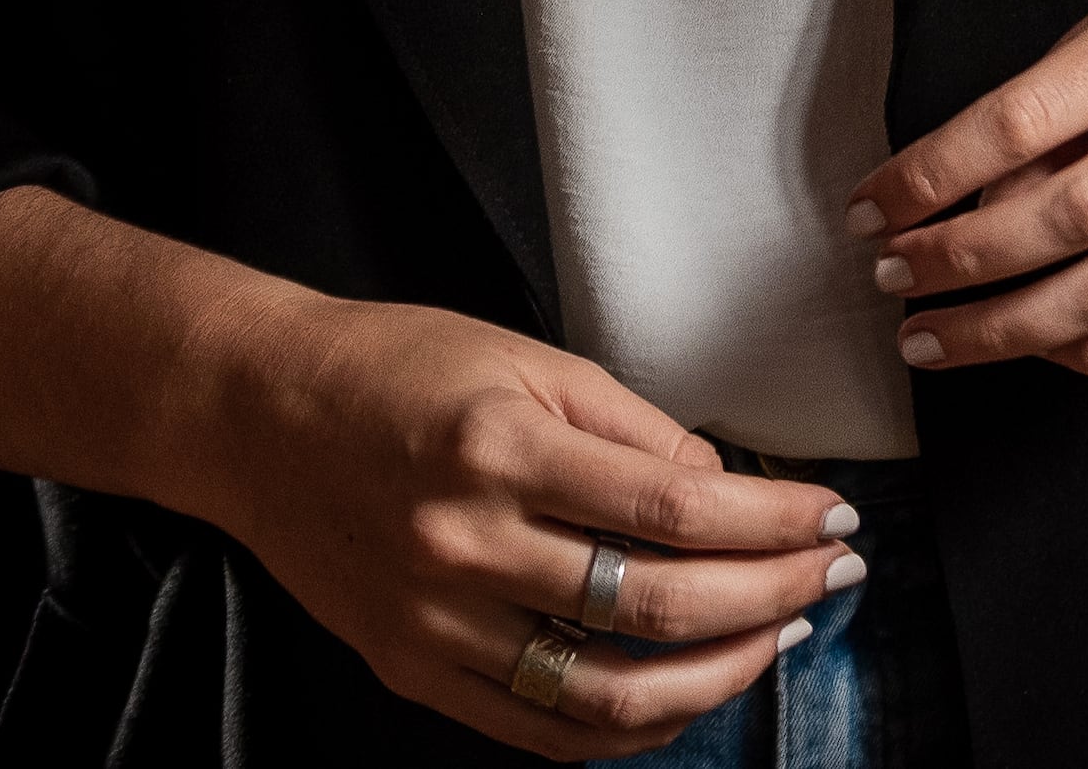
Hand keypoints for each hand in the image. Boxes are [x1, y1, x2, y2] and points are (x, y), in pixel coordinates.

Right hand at [189, 292, 860, 759]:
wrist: (256, 415)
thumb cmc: (391, 368)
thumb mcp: (524, 358)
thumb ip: (632, 429)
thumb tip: (728, 494)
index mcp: (503, 447)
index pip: (677, 511)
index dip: (774, 524)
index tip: (832, 520)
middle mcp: (469, 542)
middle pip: (659, 605)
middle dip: (771, 597)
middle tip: (829, 577)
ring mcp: (439, 620)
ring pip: (610, 691)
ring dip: (717, 676)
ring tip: (773, 642)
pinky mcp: (416, 670)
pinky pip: (543, 729)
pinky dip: (630, 725)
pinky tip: (685, 692)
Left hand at [842, 0, 1087, 379]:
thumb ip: (1046, 109)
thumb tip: (951, 205)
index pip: (1018, 120)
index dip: (930, 177)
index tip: (873, 211)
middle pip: (1065, 218)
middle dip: (958, 263)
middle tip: (894, 283)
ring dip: (1008, 330)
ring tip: (939, 336)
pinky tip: (1042, 348)